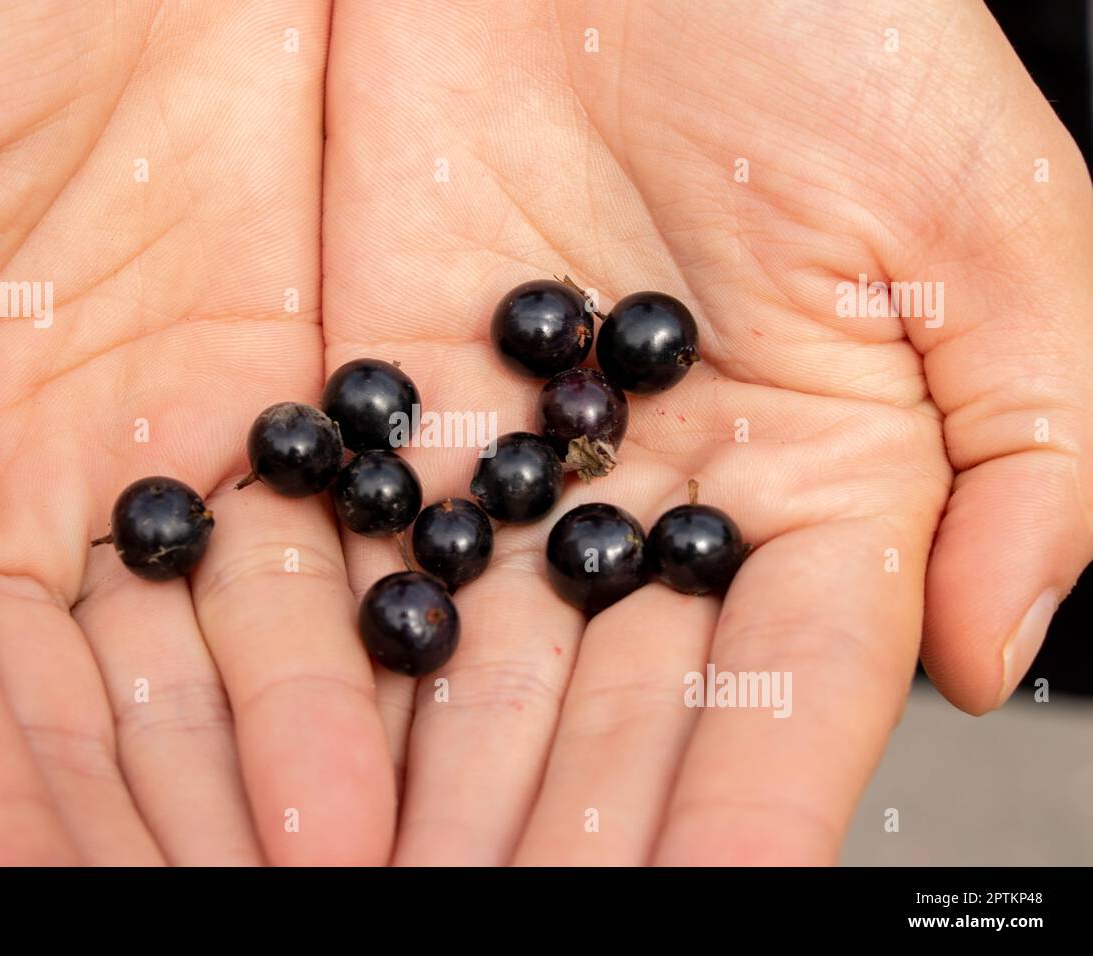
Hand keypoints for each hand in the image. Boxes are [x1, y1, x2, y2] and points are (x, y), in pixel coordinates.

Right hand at [0, 0, 395, 863]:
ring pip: (218, 643)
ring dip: (275, 759)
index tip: (2, 892)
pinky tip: (401, 735)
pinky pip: (335, 540)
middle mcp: (5, 490)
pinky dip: (365, 637)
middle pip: (70, 698)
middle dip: (139, 814)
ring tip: (335, 855)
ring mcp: (157, 450)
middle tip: (219, 910)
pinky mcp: (288, 394)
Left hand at [323, 0, 1092, 863]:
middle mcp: (662, 489)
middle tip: (527, 913)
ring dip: (453, 781)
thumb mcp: (988, 223)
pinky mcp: (392, 393)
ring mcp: (520, 451)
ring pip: (486, 658)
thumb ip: (1030, 448)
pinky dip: (347, 656)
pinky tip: (329, 755)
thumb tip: (998, 653)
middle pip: (622, 702)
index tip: (713, 893)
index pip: (787, 685)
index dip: (749, 803)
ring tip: (411, 881)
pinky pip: (365, 547)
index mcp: (823, 473)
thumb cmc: (827, 22)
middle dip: (582, 823)